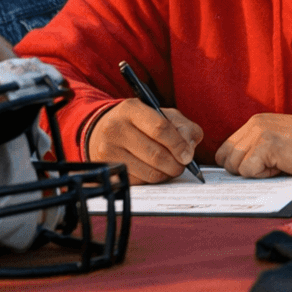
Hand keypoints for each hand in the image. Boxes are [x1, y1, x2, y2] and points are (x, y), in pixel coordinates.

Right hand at [88, 99, 203, 183]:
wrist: (102, 131)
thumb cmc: (138, 123)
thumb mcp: (161, 114)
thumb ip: (183, 126)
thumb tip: (189, 148)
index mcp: (130, 109)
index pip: (159, 128)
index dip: (178, 145)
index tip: (188, 155)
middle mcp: (115, 129)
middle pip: (156, 154)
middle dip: (176, 164)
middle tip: (182, 164)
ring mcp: (108, 151)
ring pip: (149, 172)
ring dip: (166, 174)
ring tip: (170, 167)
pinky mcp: (108, 170)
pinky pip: (140, 182)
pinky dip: (152, 179)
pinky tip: (153, 170)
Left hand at [215, 113, 291, 177]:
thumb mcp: (276, 140)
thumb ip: (255, 148)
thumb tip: (235, 169)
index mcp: (255, 123)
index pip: (226, 149)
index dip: (236, 164)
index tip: (255, 168)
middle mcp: (254, 125)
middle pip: (226, 159)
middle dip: (244, 170)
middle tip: (270, 166)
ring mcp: (259, 134)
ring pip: (235, 166)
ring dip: (255, 172)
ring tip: (278, 164)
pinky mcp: (266, 146)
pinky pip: (248, 170)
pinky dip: (263, 175)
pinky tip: (281, 166)